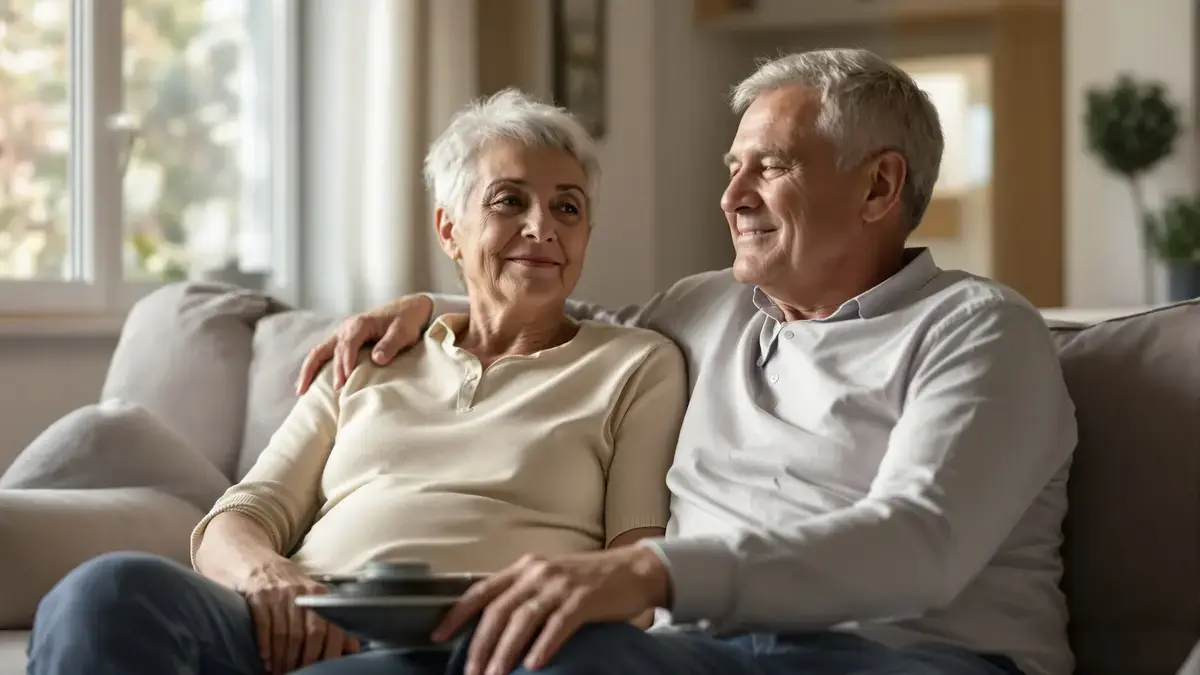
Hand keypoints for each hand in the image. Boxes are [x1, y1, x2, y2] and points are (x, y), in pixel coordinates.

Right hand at [237, 559, 360, 673]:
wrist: (257, 560)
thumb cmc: (289, 584)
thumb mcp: (312, 596)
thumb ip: (332, 621)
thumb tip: (353, 649)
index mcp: (319, 594)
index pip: (328, 629)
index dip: (327, 652)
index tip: (323, 669)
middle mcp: (300, 593)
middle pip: (306, 634)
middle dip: (302, 659)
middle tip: (296, 674)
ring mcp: (278, 594)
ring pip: (284, 634)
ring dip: (283, 658)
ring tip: (280, 672)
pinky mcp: (258, 596)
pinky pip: (263, 626)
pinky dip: (265, 646)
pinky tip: (266, 660)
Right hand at [295, 294, 432, 393]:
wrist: (408, 309)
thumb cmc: (406, 321)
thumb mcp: (403, 332)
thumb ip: (390, 344)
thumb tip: (377, 359)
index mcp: (359, 324)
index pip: (347, 346)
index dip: (346, 364)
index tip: (347, 382)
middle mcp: (345, 328)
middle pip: (327, 350)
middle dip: (327, 371)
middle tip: (334, 391)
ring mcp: (342, 334)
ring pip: (319, 352)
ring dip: (309, 370)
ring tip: (301, 391)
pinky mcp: (343, 341)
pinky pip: (324, 354)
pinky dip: (314, 367)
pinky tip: (308, 383)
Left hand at [431, 547, 670, 674]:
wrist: (633, 570)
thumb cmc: (588, 580)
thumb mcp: (549, 579)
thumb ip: (523, 595)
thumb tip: (492, 627)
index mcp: (524, 568)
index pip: (481, 590)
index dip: (457, 614)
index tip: (437, 637)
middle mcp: (537, 572)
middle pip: (498, 611)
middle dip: (480, 645)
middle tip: (471, 674)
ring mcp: (560, 585)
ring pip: (522, 620)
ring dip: (504, 652)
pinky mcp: (583, 599)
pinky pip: (556, 625)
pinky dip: (542, 646)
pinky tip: (533, 665)